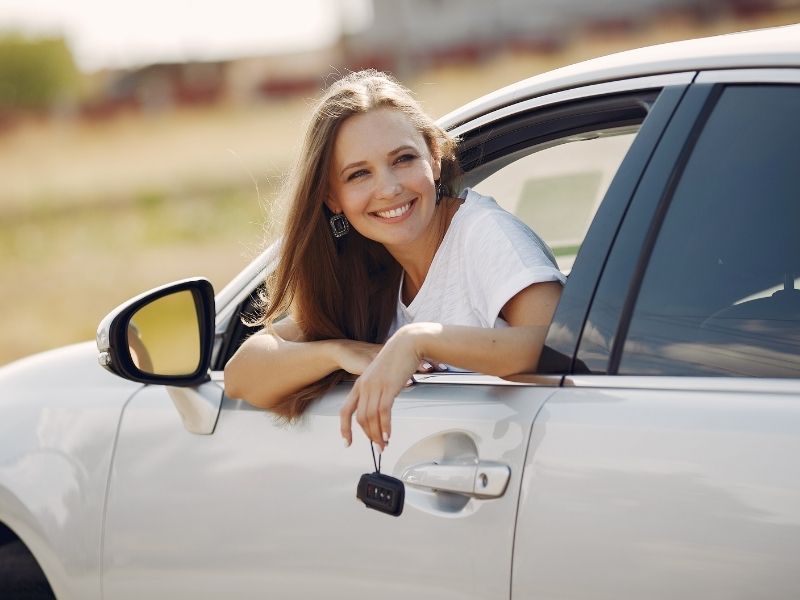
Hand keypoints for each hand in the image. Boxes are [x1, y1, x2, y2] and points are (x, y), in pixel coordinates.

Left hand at [339, 326, 422, 449]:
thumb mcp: (381, 376)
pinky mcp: (388, 387)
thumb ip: (378, 390)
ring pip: (371, 417)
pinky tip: (388, 434)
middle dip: (368, 436)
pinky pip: (383, 412)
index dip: (344, 428)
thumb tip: (382, 408)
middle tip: (378, 447)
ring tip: (384, 444)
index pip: (345, 410)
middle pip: (360, 418)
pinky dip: (385, 426)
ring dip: (377, 435)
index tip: (347, 442)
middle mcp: (364, 386)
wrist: (407, 343)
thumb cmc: (397, 358)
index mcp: (360, 384)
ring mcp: (375, 386)